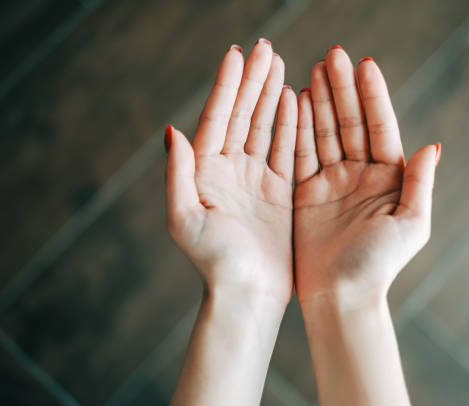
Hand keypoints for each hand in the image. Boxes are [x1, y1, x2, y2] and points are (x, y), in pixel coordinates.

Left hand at [165, 40, 296, 305]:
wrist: (248, 294)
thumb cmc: (214, 262)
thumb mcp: (185, 219)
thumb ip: (178, 174)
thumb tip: (172, 131)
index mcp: (205, 172)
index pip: (217, 118)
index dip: (227, 86)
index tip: (238, 54)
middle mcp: (229, 171)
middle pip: (242, 115)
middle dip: (253, 81)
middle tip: (266, 48)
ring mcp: (255, 179)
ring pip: (265, 127)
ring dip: (272, 96)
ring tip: (280, 66)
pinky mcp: (279, 192)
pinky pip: (285, 150)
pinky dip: (291, 125)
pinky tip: (296, 100)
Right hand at [294, 47, 439, 306]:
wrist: (339, 297)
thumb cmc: (378, 266)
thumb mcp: (410, 226)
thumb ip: (420, 185)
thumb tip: (432, 145)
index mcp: (388, 179)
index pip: (380, 127)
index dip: (373, 96)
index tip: (364, 63)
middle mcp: (360, 175)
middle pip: (351, 122)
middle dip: (342, 89)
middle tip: (332, 56)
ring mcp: (332, 182)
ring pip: (325, 132)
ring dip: (320, 101)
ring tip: (313, 70)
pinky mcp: (306, 192)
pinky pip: (300, 153)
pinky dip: (297, 127)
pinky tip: (294, 101)